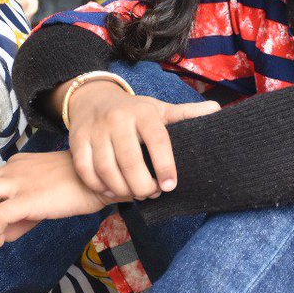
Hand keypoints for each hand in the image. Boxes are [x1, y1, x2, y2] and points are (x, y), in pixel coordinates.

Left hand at [0, 151, 107, 247]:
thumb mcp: (45, 196)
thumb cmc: (80, 187)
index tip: (6, 222)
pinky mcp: (29, 198)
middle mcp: (13, 170)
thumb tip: (4, 236)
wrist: (104, 178)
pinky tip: (2, 241)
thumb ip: (23, 214)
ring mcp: (19, 182)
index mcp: (17, 165)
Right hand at [66, 79, 219, 200]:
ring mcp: (95, 130)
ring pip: (106, 168)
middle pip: (130, 160)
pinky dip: (99, 186)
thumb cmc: (133, 111)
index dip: (165, 165)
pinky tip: (112, 190)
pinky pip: (86, 171)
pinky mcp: (77, 141)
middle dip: (142, 184)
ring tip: (134, 194)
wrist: (93, 98)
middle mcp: (118, 119)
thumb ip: (185, 114)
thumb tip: (216, 109)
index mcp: (143, 112)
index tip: (170, 185)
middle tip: (151, 193)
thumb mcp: (159, 109)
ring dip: (122, 189)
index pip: (157, 140)